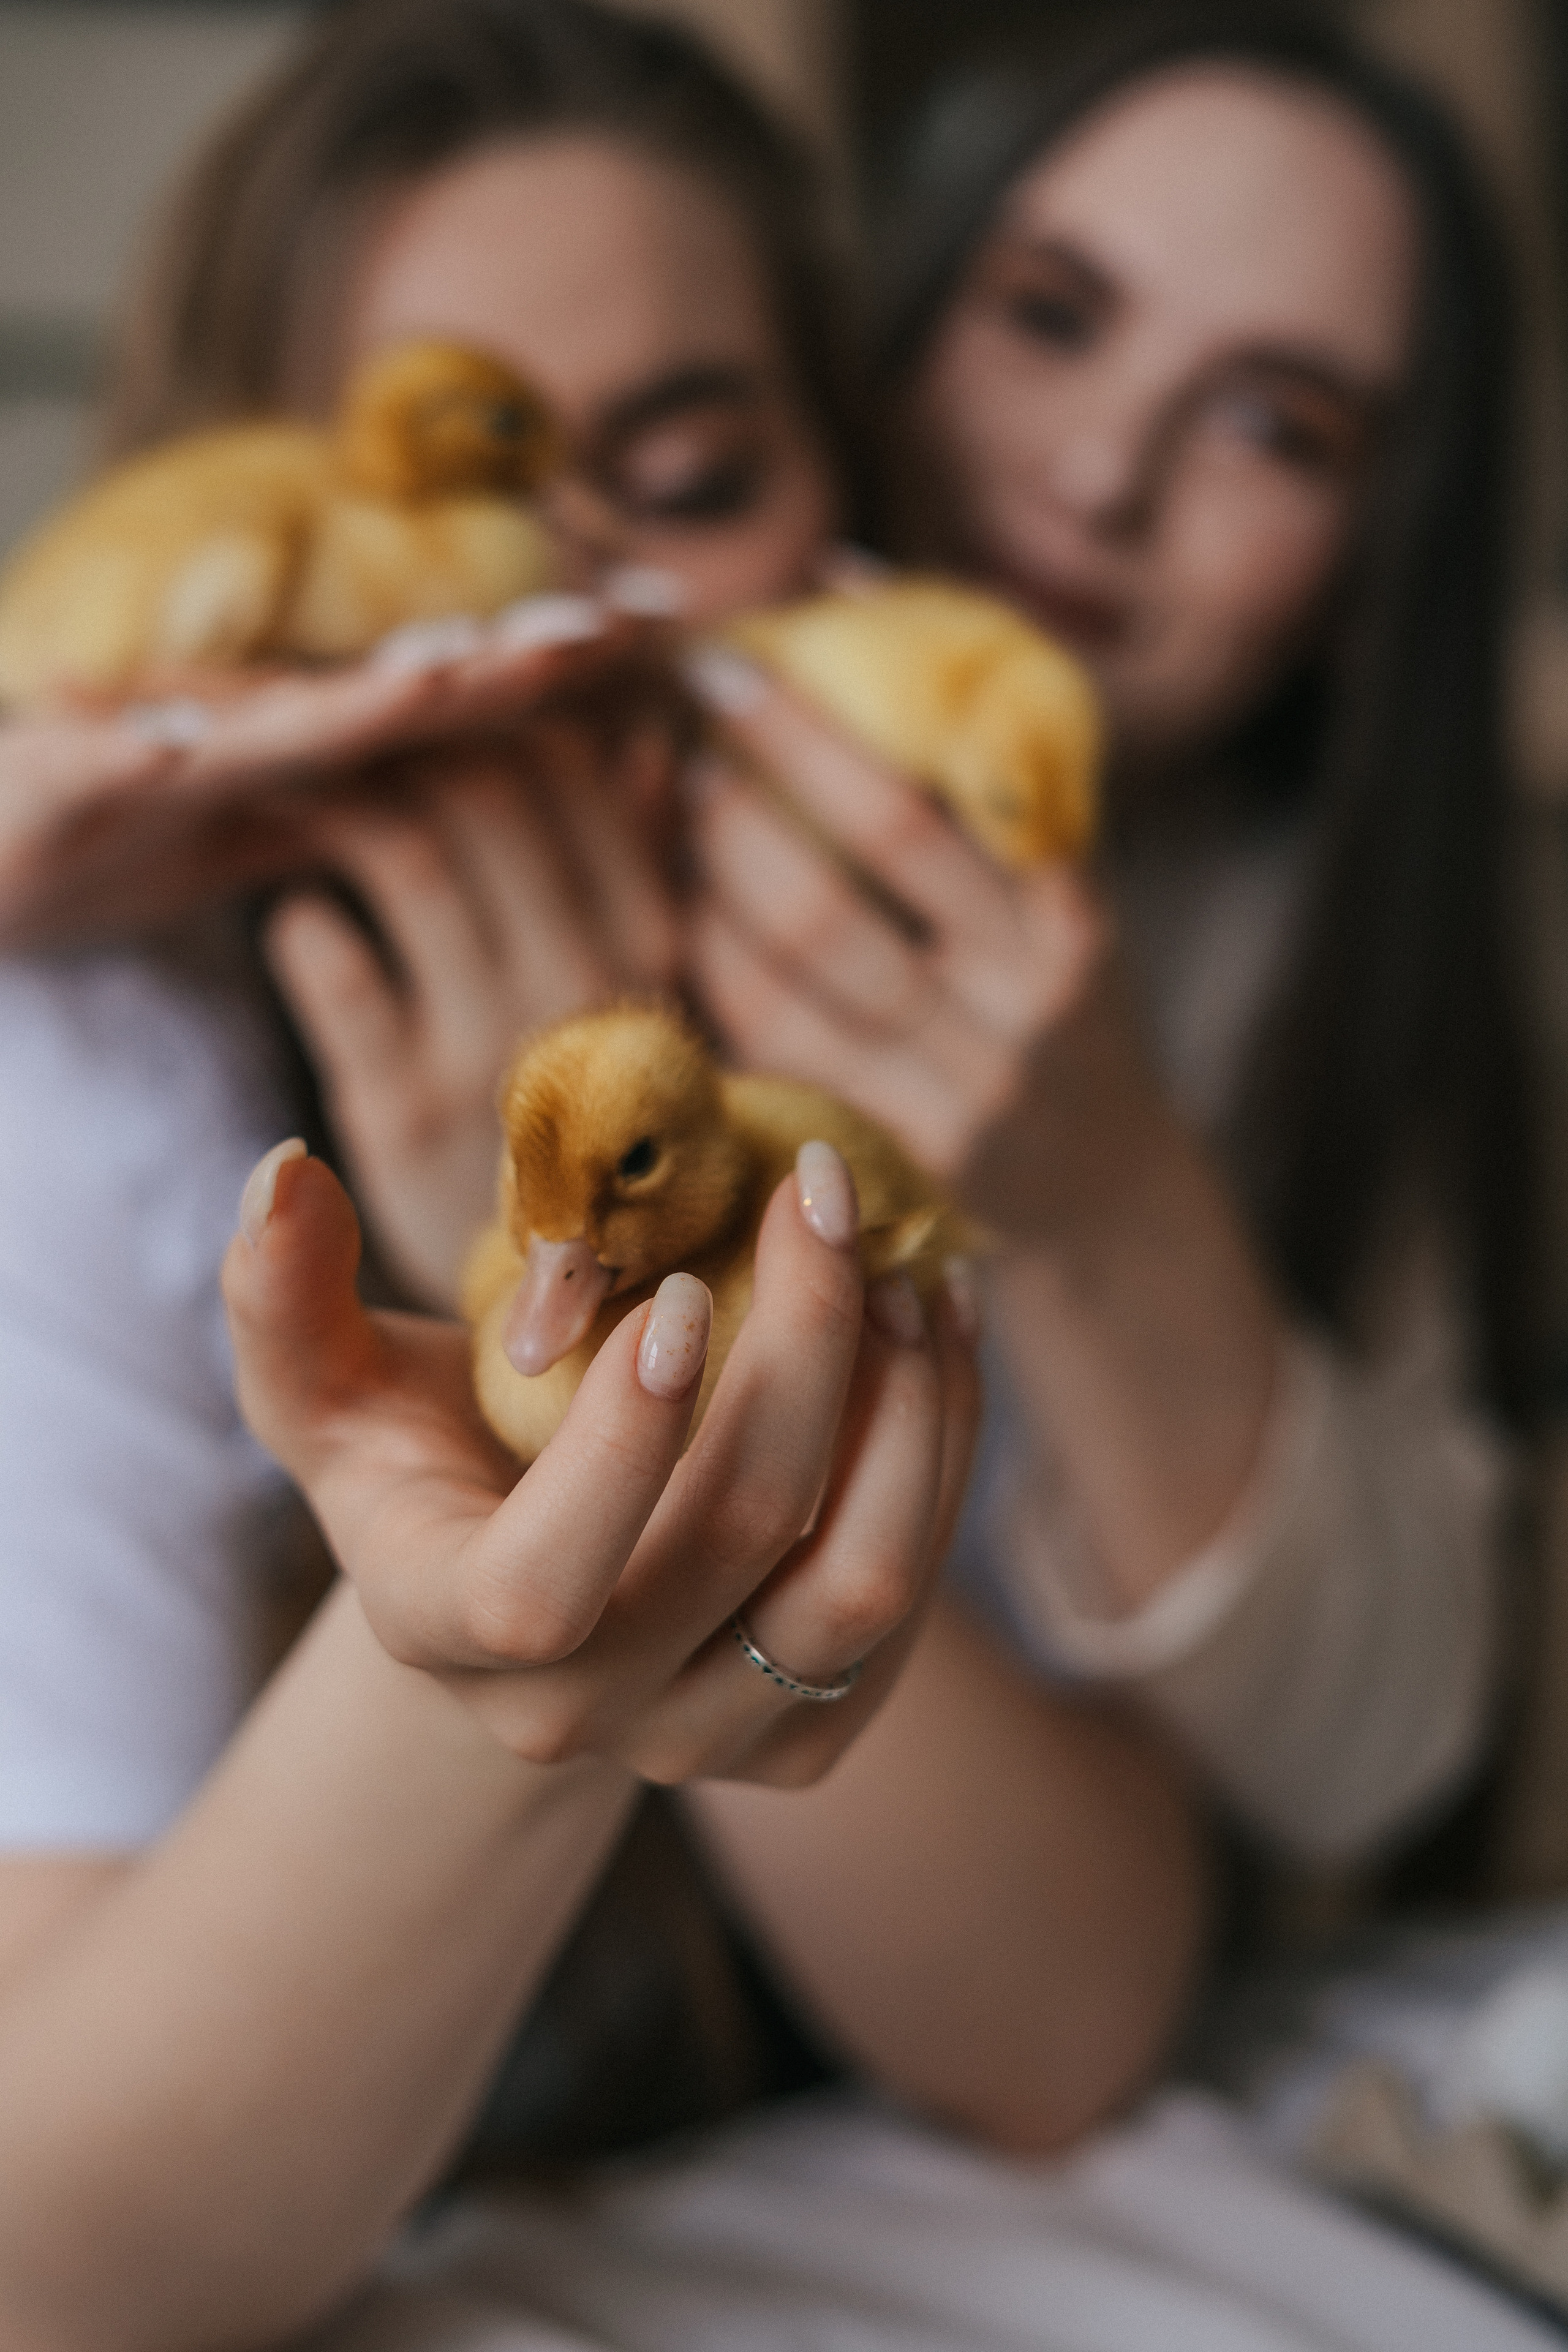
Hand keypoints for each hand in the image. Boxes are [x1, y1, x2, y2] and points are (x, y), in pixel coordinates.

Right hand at [0, 606, 659, 948]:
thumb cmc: (89, 837)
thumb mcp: (244, 835)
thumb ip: (349, 812)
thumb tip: (473, 809)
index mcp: (297, 749)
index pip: (449, 705)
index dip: (552, 672)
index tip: (667, 640)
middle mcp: (244, 731)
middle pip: (393, 692)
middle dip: (504, 665)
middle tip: (612, 632)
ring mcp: (151, 747)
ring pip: (269, 720)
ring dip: (361, 698)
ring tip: (450, 676)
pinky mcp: (50, 779)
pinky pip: (98, 764)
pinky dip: (135, 748)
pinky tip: (180, 744)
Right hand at [221, 1141, 979, 1788]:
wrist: (522, 1587)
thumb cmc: (423, 1455)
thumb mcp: (329, 1384)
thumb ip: (285, 1296)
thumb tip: (282, 1169)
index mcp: (447, 1626)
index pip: (539, 1587)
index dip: (623, 1448)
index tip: (685, 1294)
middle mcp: (576, 1717)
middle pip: (739, 1539)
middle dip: (806, 1344)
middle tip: (825, 1197)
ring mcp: (704, 1743)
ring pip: (858, 1585)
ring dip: (907, 1404)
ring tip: (905, 1266)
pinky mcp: (808, 1738)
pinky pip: (911, 1603)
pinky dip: (943, 1456)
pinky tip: (934, 1340)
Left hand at [263, 730, 681, 1306]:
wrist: (579, 1341)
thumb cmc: (609, 1162)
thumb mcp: (647, 1017)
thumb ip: (643, 880)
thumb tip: (646, 746)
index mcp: (658, 956)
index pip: (566, 767)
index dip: (487, 704)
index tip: (436, 693)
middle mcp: (590, 993)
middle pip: (482, 788)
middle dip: (398, 728)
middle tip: (340, 716)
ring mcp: (494, 1051)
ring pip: (409, 854)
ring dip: (334, 796)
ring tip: (297, 781)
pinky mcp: (399, 1113)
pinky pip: (331, 965)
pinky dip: (302, 925)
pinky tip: (299, 920)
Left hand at [682, 663, 1164, 1239]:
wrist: (1111, 1188)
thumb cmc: (1064, 994)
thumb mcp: (1060, 874)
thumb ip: (973, 743)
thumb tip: (848, 570)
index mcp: (1069, 926)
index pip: (918, 814)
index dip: (805, 738)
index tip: (728, 669)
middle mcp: (1018, 1014)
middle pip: (839, 895)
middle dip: (737, 805)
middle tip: (678, 739)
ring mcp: (954, 1096)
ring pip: (792, 979)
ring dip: (709, 886)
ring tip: (673, 809)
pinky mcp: (897, 1157)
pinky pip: (778, 1049)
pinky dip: (718, 973)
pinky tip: (682, 913)